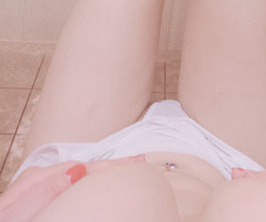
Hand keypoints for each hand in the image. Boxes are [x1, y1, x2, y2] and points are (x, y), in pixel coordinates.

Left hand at [0, 154, 145, 221]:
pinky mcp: (39, 199)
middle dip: (113, 165)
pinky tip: (97, 182)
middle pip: (85, 167)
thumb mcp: (19, 211)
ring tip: (128, 168)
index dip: (113, 165)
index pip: (84, 166)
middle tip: (142, 160)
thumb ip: (44, 191)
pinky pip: (72, 186)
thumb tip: (77, 168)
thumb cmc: (8, 221)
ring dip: (104, 172)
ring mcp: (39, 188)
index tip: (139, 161)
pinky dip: (90, 181)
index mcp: (37, 178)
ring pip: (79, 175)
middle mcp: (39, 178)